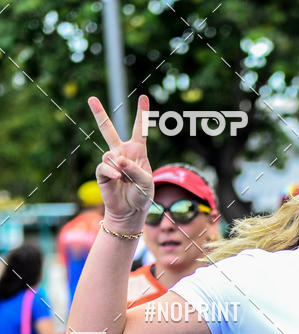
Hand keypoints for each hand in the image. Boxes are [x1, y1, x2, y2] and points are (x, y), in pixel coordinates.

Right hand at [88, 95, 153, 227]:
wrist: (130, 211)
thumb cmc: (142, 195)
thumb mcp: (146, 181)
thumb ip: (134, 168)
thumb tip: (117, 159)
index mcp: (137, 151)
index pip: (140, 129)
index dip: (142, 113)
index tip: (144, 97)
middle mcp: (122, 153)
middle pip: (108, 130)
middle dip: (99, 114)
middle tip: (91, 99)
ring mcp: (111, 162)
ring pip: (110, 155)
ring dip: (120, 168)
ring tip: (126, 180)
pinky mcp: (102, 172)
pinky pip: (105, 167)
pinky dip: (112, 173)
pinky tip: (117, 178)